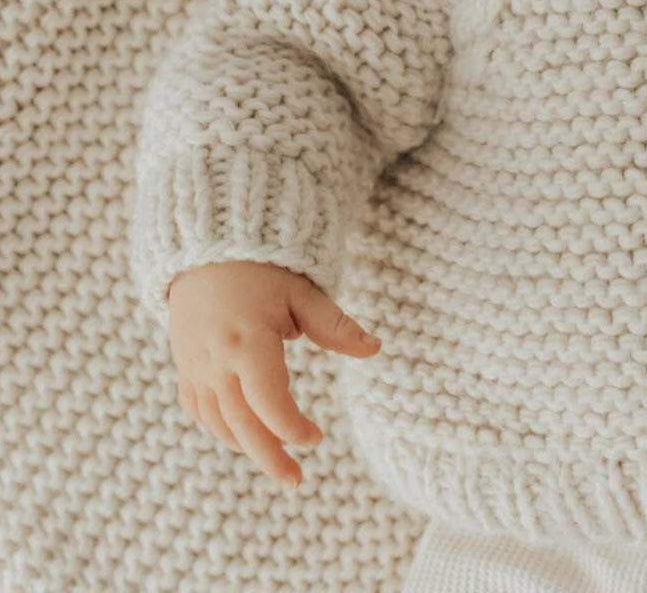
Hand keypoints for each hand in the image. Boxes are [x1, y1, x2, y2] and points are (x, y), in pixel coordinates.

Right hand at [167, 260, 380, 488]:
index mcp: (248, 341)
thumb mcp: (302, 292)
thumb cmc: (262, 269)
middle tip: (296, 480)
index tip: (317, 437)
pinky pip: (199, 411)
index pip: (269, 401)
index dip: (292, 427)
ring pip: (218, 423)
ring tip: (277, 460)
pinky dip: (220, 429)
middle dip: (269, 457)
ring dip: (247, 446)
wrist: (206, 251)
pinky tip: (244, 437)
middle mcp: (216, 360)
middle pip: (241, 424)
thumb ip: (335, 326)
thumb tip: (376, 348)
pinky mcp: (185, 367)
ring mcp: (195, 367)